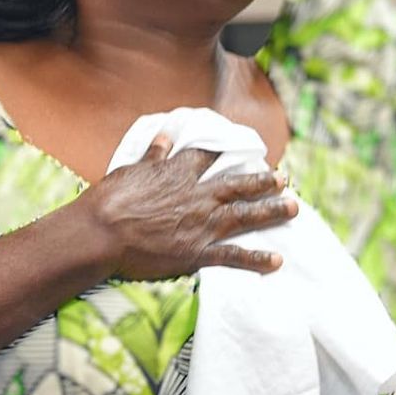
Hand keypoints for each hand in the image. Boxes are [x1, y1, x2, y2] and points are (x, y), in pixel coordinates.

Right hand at [78, 138, 296, 279]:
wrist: (101, 233)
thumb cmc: (110, 201)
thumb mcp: (131, 170)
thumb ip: (154, 153)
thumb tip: (166, 133)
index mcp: (179, 174)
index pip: (210, 157)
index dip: (229, 151)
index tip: (244, 146)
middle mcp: (198, 197)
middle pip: (238, 185)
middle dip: (264, 181)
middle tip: (285, 178)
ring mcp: (201, 225)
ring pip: (245, 216)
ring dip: (272, 212)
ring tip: (294, 207)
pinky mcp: (197, 253)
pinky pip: (233, 256)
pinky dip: (257, 259)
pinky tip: (277, 261)